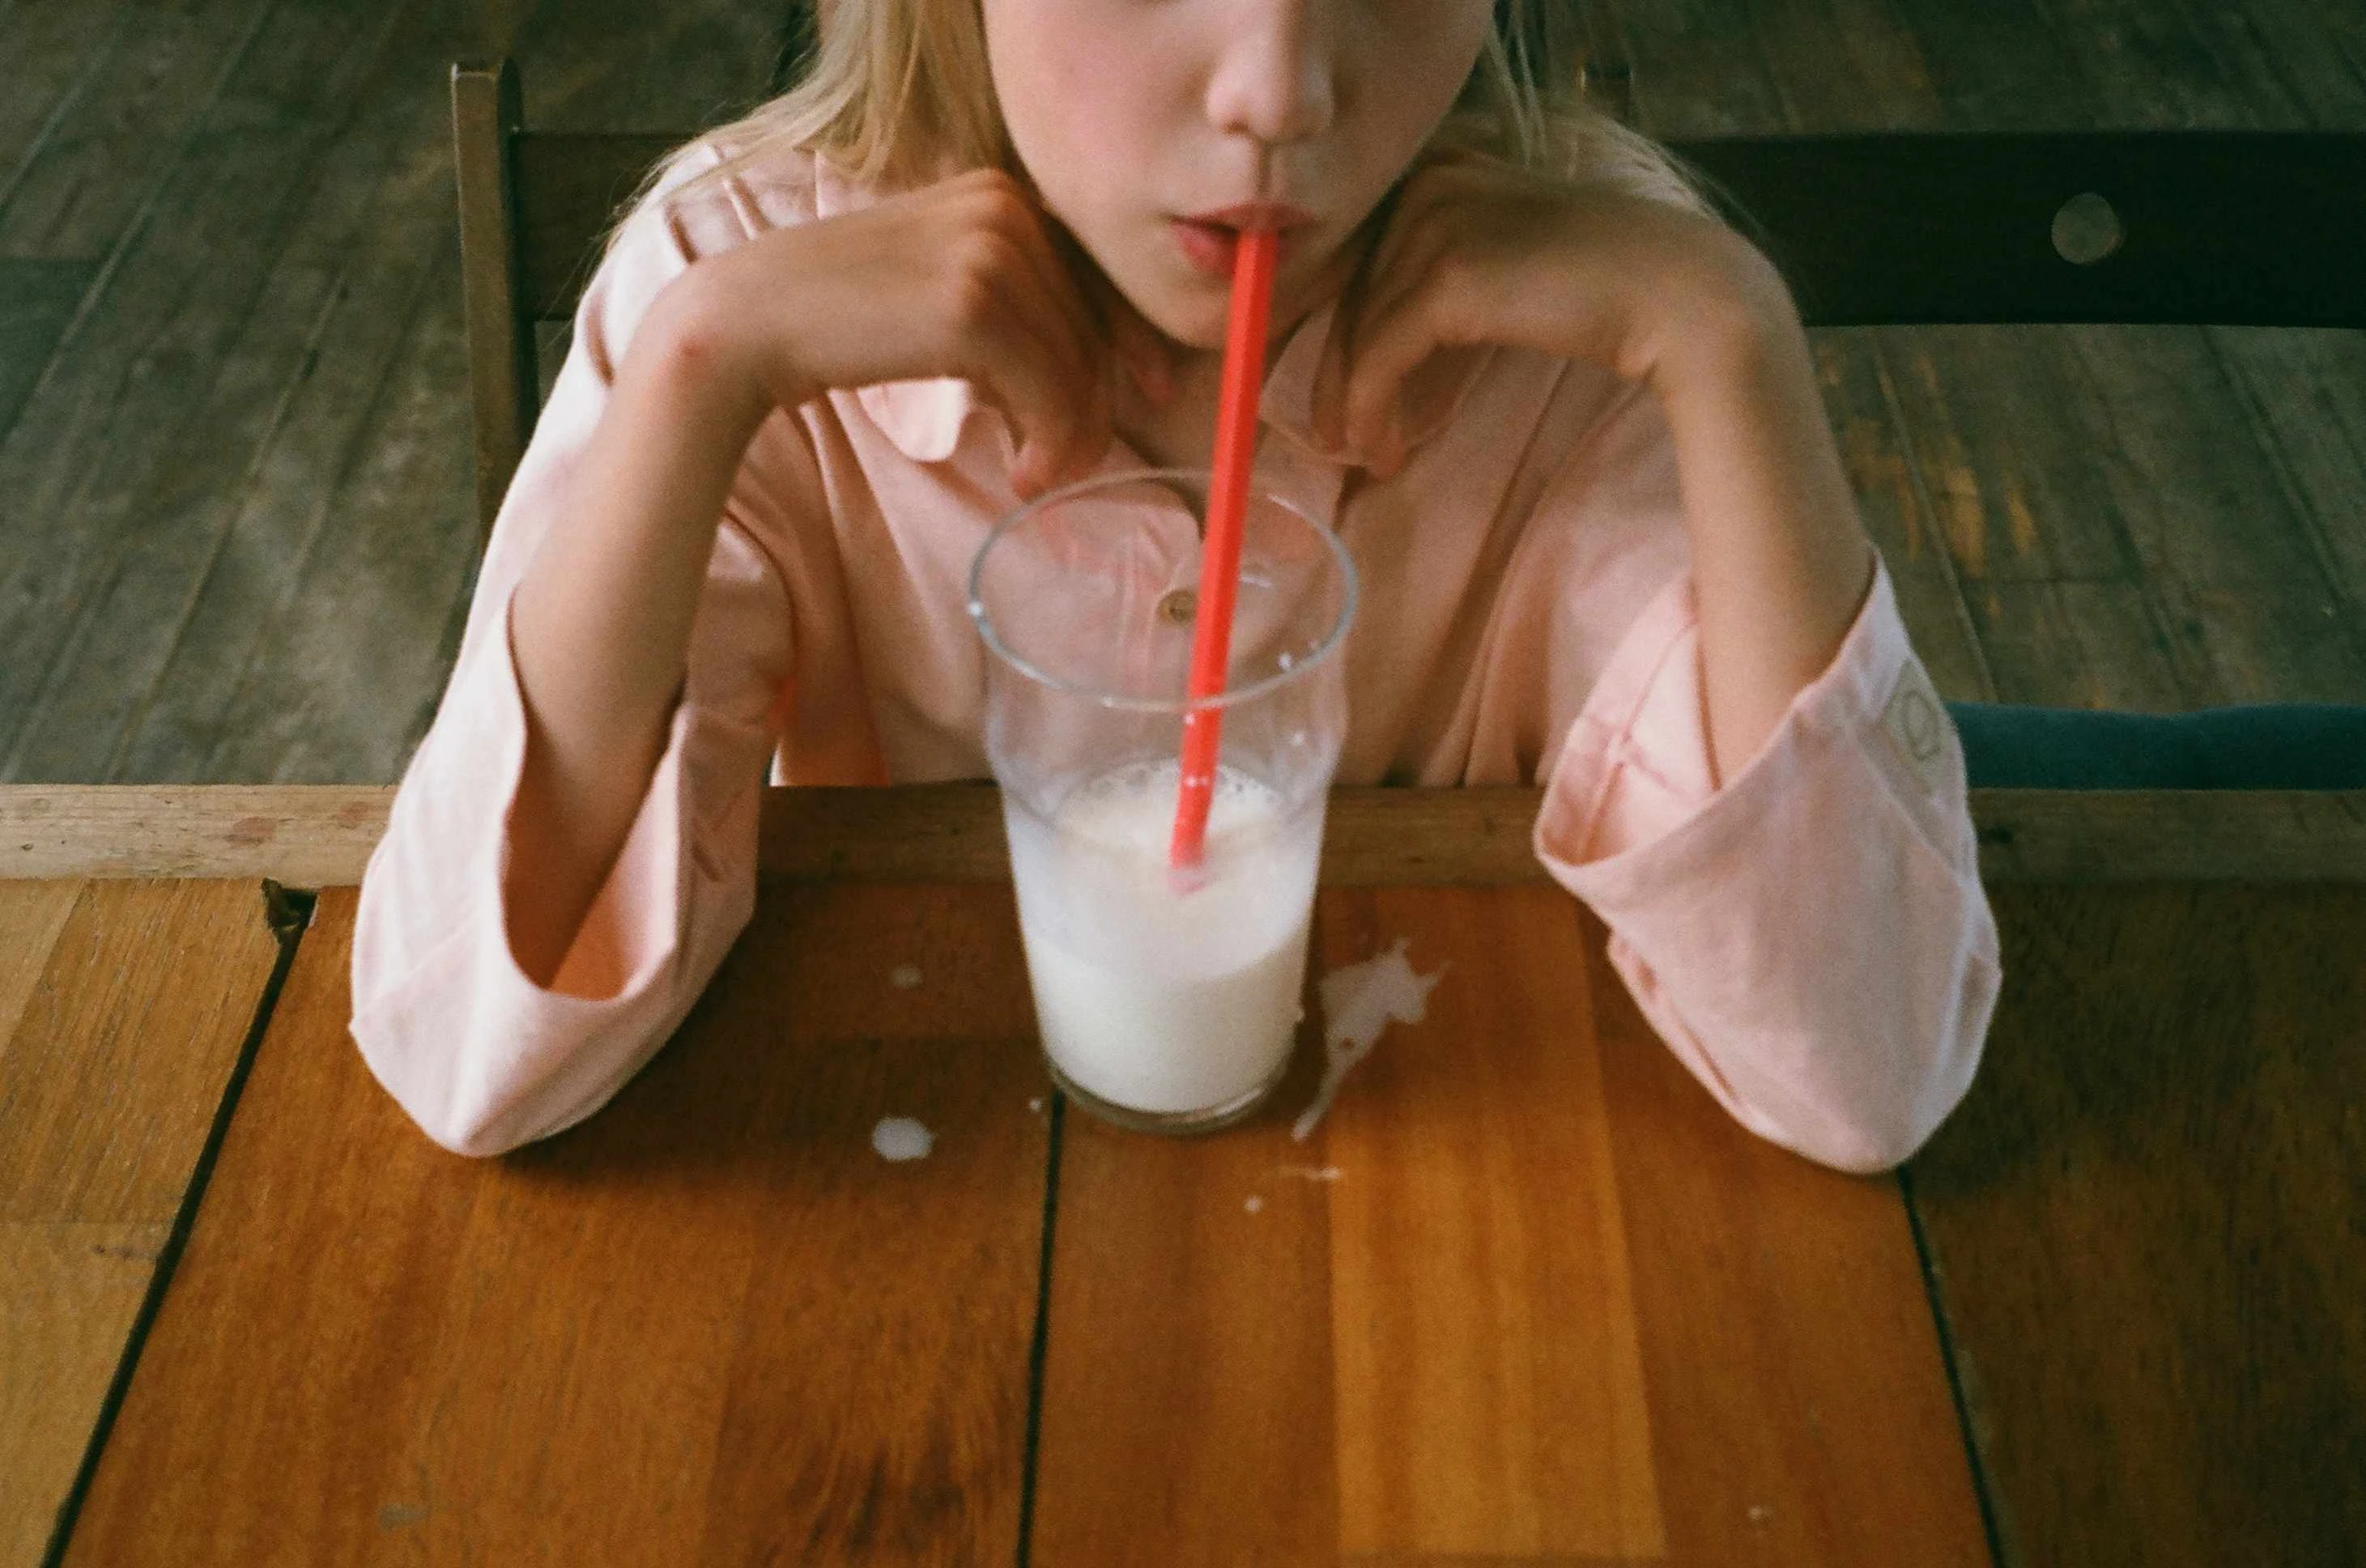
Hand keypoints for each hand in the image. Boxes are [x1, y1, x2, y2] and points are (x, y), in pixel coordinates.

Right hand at [663, 167, 1173, 497]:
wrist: (752, 320)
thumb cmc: (844, 317)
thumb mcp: (939, 279)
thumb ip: (1012, 297)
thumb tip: (1099, 367)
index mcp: (1002, 192)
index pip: (1093, 276)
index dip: (1130, 340)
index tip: (1151, 389)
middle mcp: (1006, 209)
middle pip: (1091, 326)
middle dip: (1090, 406)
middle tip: (1063, 464)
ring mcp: (991, 253)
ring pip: (1078, 366)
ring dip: (1067, 437)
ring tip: (1032, 473)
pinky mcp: (974, 309)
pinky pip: (1051, 392)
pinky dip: (1048, 445)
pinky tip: (1019, 472)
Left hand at [1308, 147, 1789, 476]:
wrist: (1675, 294)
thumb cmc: (1601, 286)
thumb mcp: (1507, 258)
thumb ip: (1449, 269)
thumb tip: (1385, 332)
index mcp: (1442, 167)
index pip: (1366, 257)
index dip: (1344, 327)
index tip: (1340, 386)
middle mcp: (1430, 184)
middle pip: (1356, 293)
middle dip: (1340, 371)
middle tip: (1334, 434)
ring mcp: (1435, 227)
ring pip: (1360, 332)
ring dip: (1355, 404)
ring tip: (1364, 453)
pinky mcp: (1446, 281)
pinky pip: (1379, 359)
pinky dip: (1372, 412)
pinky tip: (1385, 451)